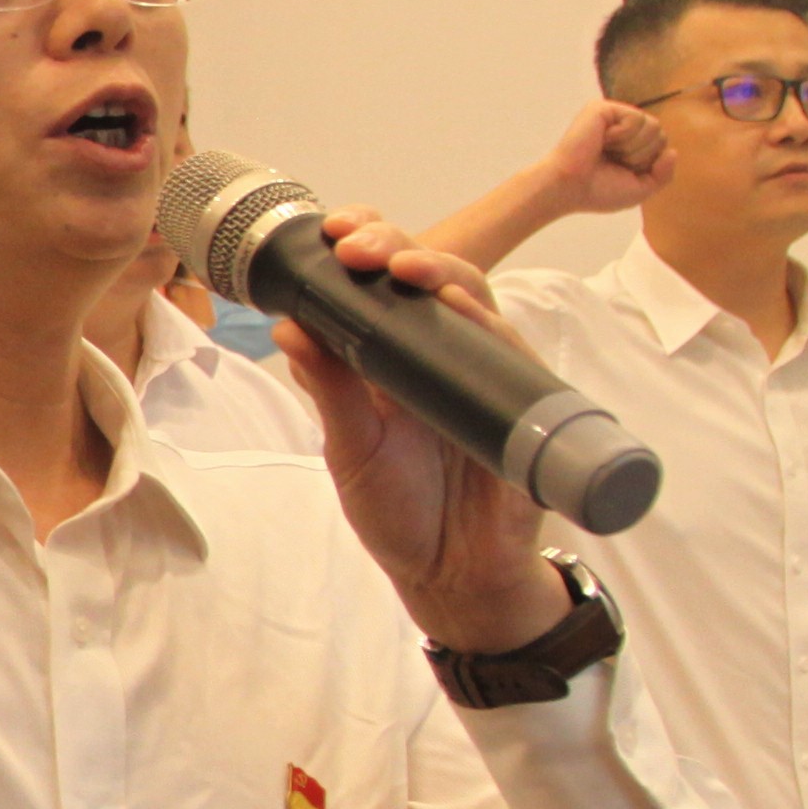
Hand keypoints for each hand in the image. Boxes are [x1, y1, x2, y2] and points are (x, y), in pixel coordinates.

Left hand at [267, 207, 566, 653]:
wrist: (452, 577)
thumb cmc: (401, 511)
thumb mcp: (352, 448)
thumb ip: (328, 390)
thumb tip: (287, 326)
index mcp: (393, 357)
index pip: (382, 280)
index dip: (364, 243)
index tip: (331, 231)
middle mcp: (441, 355)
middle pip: (429, 273)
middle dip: (394, 243)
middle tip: (357, 243)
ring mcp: (484, 375)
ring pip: (474, 299)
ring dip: (441, 271)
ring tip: (403, 264)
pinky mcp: (520, 406)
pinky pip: (511, 354)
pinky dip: (488, 327)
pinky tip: (461, 308)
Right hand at [538, 96, 669, 217]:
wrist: (568, 188)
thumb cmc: (598, 191)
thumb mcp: (639, 189)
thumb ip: (663, 175)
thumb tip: (672, 152)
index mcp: (629, 143)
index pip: (661, 144)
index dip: (648, 163)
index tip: (622, 171)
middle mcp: (621, 126)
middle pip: (660, 133)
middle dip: (642, 155)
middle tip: (614, 162)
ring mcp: (612, 115)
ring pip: (652, 125)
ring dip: (633, 148)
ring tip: (608, 152)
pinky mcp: (602, 109)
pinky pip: (636, 118)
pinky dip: (623, 136)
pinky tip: (603, 141)